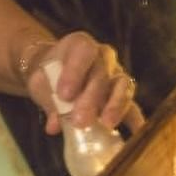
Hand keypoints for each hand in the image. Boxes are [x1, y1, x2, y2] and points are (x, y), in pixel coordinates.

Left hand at [23, 32, 142, 135]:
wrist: (52, 73)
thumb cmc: (47, 75)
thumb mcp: (40, 83)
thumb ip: (48, 100)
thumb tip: (55, 125)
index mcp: (81, 45)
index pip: (84, 52)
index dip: (76, 72)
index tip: (65, 95)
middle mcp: (103, 56)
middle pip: (103, 73)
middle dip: (92, 98)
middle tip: (80, 120)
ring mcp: (116, 74)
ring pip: (123, 85)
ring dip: (115, 105)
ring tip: (106, 124)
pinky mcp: (122, 95)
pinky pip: (132, 105)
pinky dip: (134, 119)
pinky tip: (135, 131)